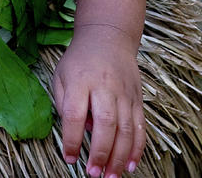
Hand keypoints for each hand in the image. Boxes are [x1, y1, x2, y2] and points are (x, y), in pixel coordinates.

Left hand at [52, 24, 145, 176]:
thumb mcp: (61, 75)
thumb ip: (64, 104)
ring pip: (126, 129)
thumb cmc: (80, 60)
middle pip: (105, 123)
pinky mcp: (137, 98)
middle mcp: (104, 86)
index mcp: (80, 80)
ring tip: (111, 176)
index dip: (71, 139)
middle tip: (93, 173)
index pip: (74, 113)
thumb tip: (78, 131)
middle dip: (100, 153)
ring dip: (120, 157)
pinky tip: (131, 165)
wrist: (107, 37)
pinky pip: (140, 127)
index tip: (69, 157)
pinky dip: (137, 148)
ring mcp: (124, 92)